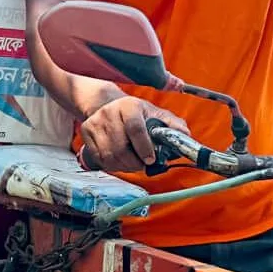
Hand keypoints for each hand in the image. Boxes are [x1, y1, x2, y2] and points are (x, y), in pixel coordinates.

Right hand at [74, 94, 189, 172]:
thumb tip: (186, 136)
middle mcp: (110, 112)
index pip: (135, 128)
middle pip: (120, 147)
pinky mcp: (85, 131)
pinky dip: (111, 165)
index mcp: (130, 106)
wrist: (107, 105)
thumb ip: (173, 126)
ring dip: (123, 166)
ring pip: (108, 155)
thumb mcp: (155, 115)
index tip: (151, 160)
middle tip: (143, 166)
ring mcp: (95, 122)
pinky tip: (119, 161)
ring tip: (132, 164)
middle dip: (134, 163)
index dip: (144, 148)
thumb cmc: (136, 114)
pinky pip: (98, 157)